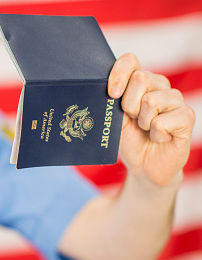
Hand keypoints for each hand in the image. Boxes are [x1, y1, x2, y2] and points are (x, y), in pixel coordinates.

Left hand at [108, 53, 195, 186]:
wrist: (144, 165)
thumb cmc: (129, 139)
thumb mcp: (114, 119)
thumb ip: (111, 102)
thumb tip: (104, 88)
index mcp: (139, 82)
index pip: (130, 60)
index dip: (119, 73)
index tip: (112, 94)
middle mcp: (159, 86)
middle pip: (140, 78)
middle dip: (128, 105)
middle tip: (133, 119)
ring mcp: (175, 100)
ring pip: (151, 100)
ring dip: (142, 122)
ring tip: (147, 129)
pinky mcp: (187, 116)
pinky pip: (162, 121)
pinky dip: (156, 134)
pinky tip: (159, 137)